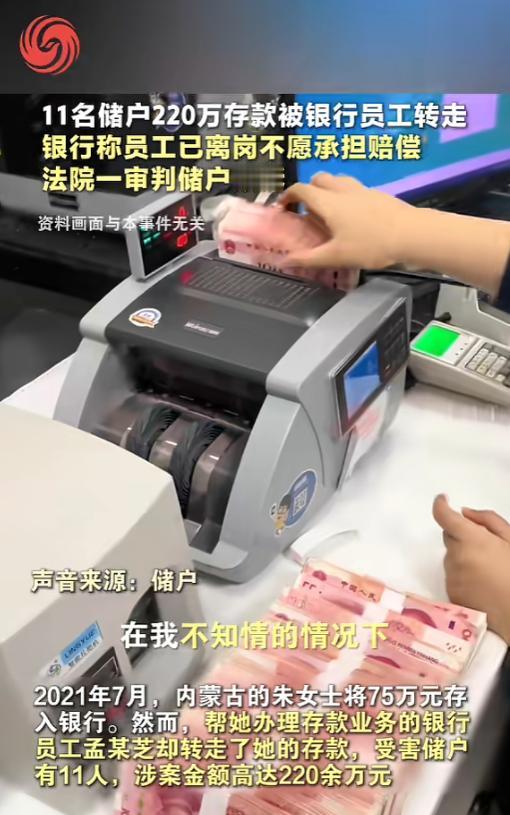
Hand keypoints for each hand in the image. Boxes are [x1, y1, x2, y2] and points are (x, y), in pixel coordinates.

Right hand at [278, 173, 414, 269]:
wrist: (412, 234)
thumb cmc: (371, 245)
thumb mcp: (336, 256)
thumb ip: (308, 259)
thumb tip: (283, 262)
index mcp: (328, 202)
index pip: (301, 189)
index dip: (288, 196)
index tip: (283, 208)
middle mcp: (343, 190)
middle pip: (319, 179)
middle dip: (308, 189)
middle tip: (306, 209)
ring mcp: (363, 190)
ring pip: (339, 180)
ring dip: (329, 190)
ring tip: (329, 211)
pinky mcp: (378, 195)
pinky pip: (356, 189)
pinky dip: (347, 196)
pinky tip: (353, 217)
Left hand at [433, 494, 509, 643]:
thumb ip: (488, 520)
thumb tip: (464, 513)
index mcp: (470, 539)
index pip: (443, 516)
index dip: (440, 505)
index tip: (442, 499)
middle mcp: (455, 556)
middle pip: (449, 537)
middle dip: (462, 536)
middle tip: (484, 547)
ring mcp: (451, 576)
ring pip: (451, 558)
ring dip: (463, 557)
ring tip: (488, 570)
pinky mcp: (451, 593)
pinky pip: (452, 576)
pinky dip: (462, 575)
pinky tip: (482, 584)